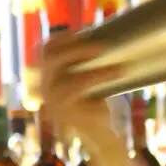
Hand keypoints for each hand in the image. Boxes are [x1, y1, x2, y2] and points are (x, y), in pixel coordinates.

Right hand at [40, 32, 122, 157]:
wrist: (101, 134)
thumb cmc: (97, 102)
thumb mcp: (91, 78)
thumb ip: (88, 61)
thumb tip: (104, 34)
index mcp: (49, 76)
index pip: (45, 50)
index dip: (61, 38)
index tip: (82, 31)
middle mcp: (46, 87)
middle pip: (51, 59)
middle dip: (77, 48)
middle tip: (103, 47)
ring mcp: (53, 101)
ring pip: (69, 76)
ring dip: (97, 67)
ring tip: (120, 66)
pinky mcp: (65, 111)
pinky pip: (80, 88)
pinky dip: (102, 77)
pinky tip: (118, 73)